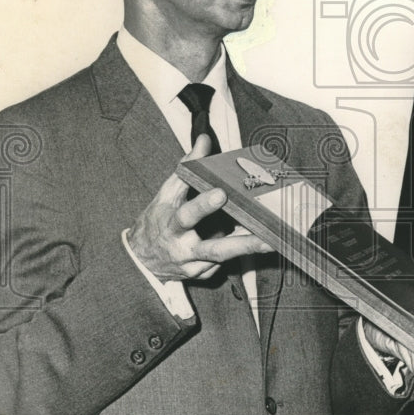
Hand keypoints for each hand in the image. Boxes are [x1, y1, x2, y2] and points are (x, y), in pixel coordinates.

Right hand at [127, 134, 272, 280]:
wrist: (140, 259)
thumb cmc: (157, 219)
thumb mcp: (167, 193)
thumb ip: (186, 167)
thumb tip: (204, 140)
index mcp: (172, 225)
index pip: (188, 214)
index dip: (204, 205)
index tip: (221, 193)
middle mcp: (183, 249)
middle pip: (214, 249)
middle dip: (241, 243)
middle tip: (265, 236)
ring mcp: (194, 266)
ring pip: (224, 259)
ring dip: (248, 249)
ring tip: (273, 240)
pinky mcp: (201, 275)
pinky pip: (223, 263)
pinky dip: (239, 252)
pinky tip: (255, 242)